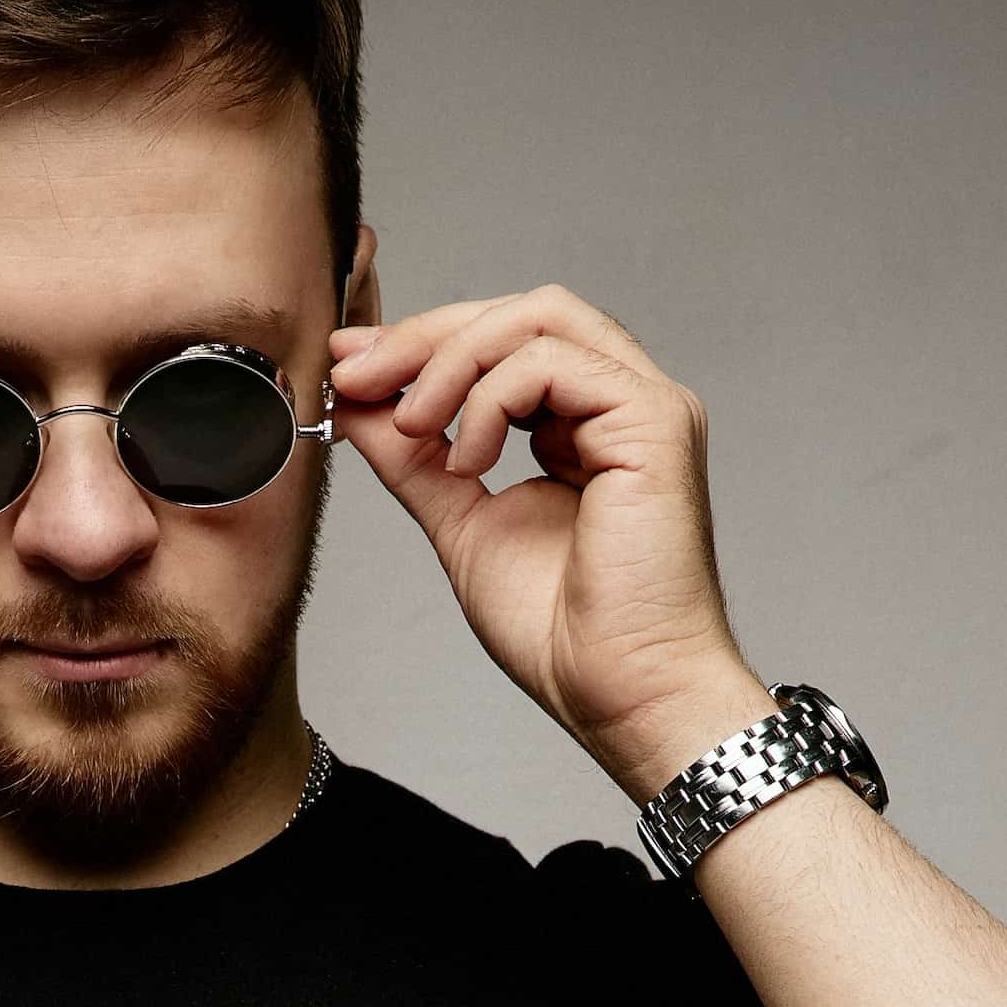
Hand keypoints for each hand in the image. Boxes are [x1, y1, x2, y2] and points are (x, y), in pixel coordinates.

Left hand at [327, 283, 763, 799]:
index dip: (423, 342)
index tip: (350, 366)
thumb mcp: (460, 523)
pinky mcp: (655, 420)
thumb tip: (358, 403)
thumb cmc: (565, 635)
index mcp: (582, 425)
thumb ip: (413, 459)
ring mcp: (643, 406)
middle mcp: (619, 403)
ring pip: (538, 320)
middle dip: (426, 337)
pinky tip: (469, 459)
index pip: (504, 343)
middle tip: (358, 374)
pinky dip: (493, 397)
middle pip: (520, 313)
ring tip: (412, 427)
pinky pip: (556, 361)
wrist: (618, 692)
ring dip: (452, 362)